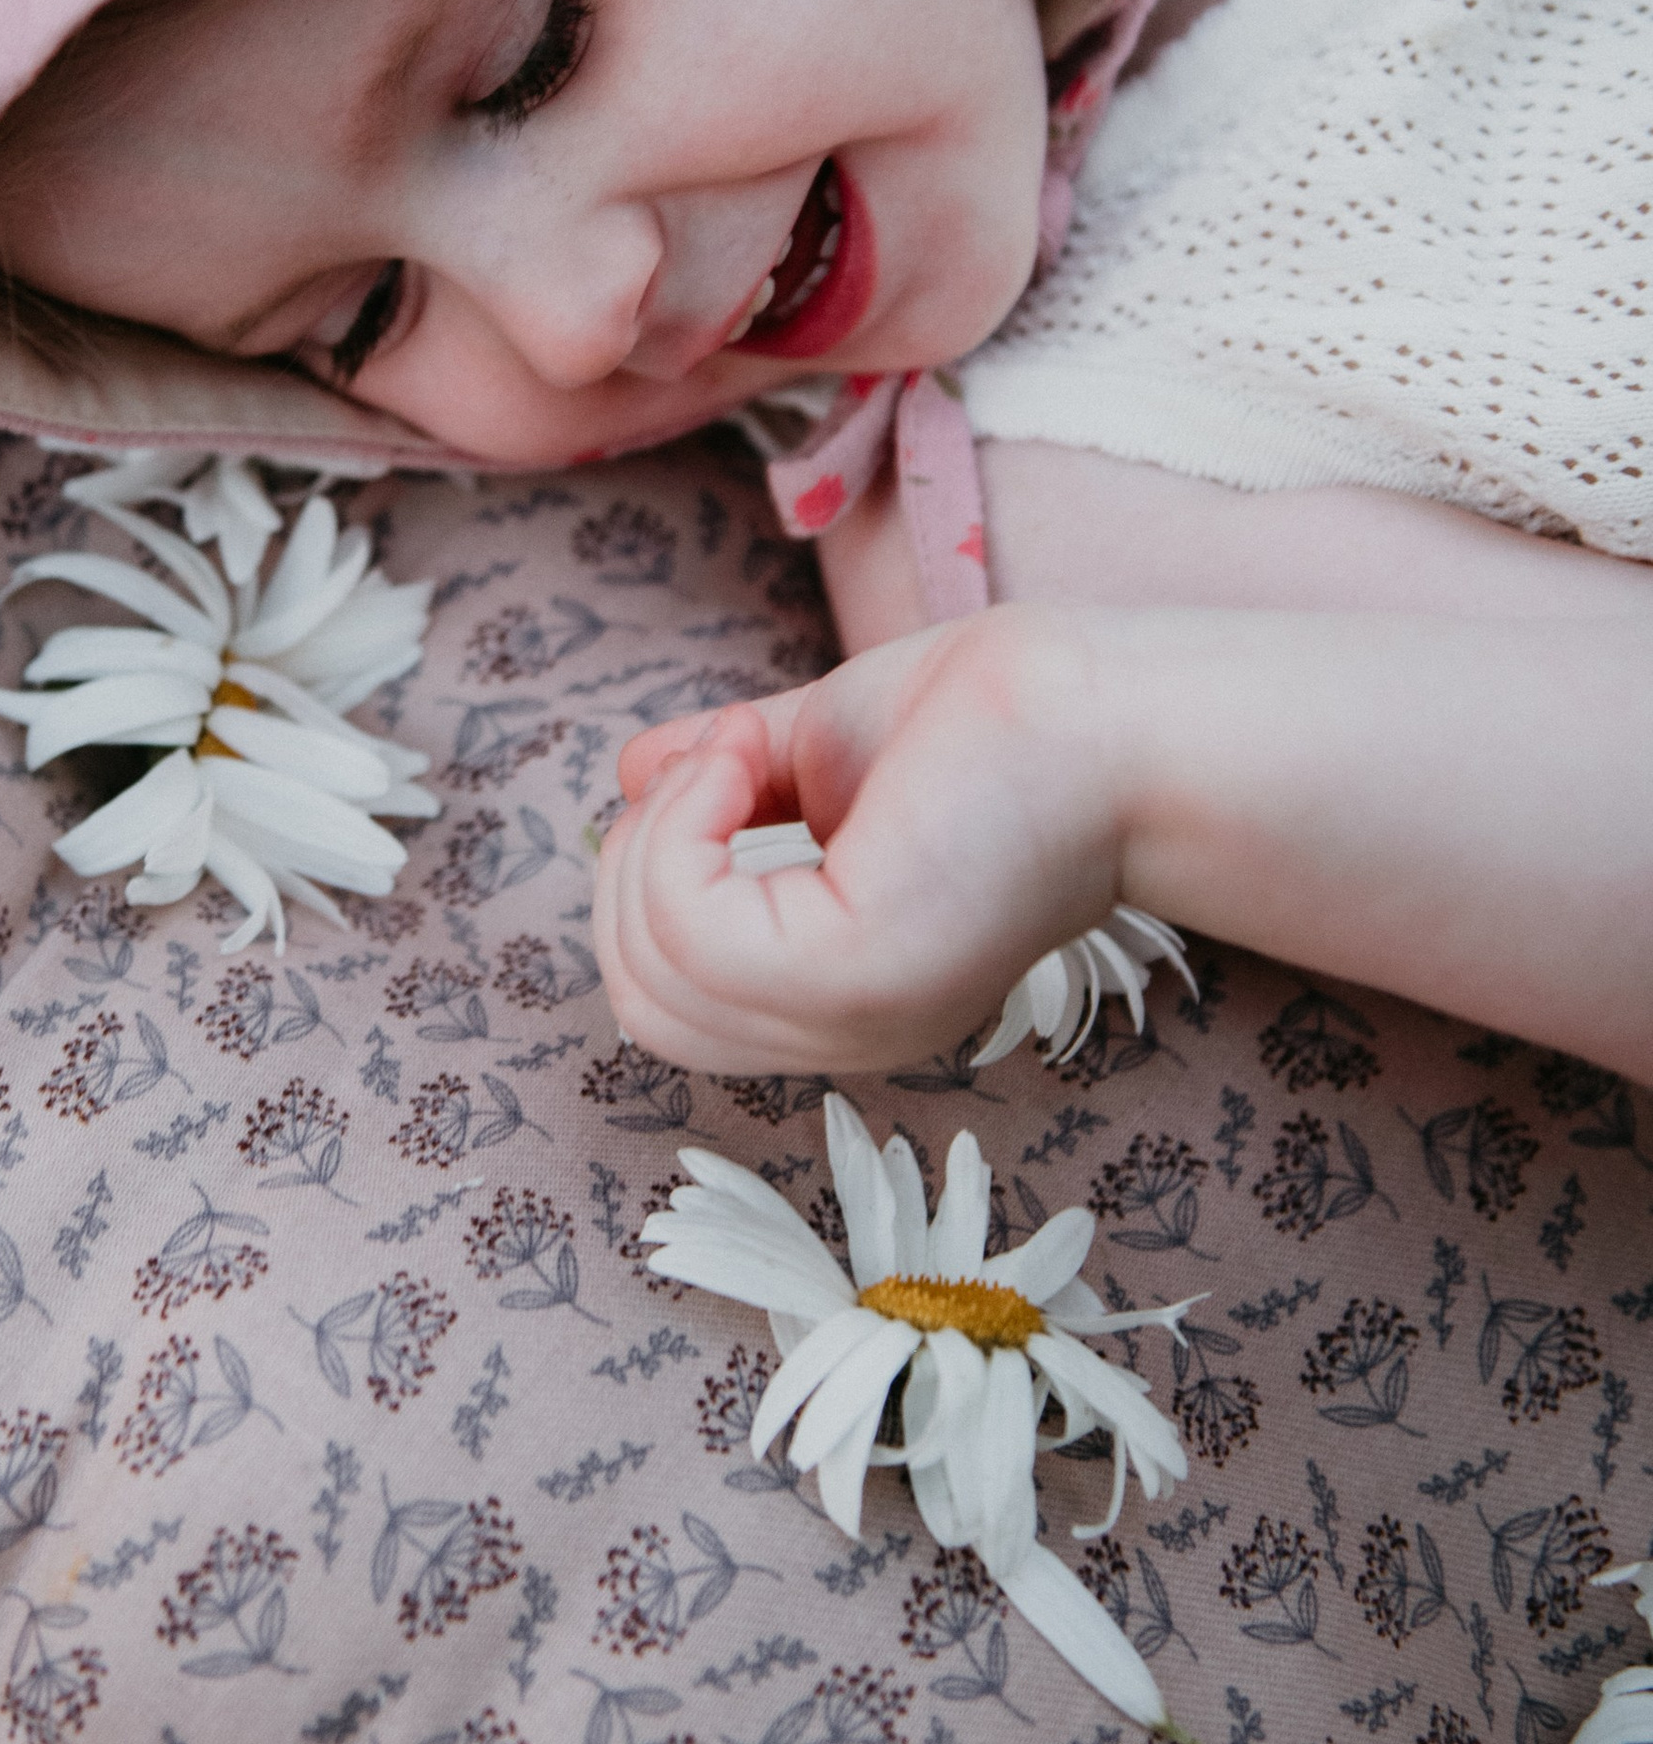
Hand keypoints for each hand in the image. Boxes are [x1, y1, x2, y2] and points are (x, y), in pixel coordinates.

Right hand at [594, 611, 1126, 1077]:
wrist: (1115, 710)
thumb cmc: (996, 719)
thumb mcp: (820, 750)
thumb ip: (729, 779)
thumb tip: (627, 772)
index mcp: (842, 1001)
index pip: (669, 1004)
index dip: (648, 884)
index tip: (709, 770)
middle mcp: (848, 1034)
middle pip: (643, 1006)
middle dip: (631, 871)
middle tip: (708, 763)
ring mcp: (854, 1016)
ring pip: (650, 979)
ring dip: (654, 840)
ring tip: (731, 753)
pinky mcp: (860, 971)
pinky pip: (691, 932)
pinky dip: (680, 831)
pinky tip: (739, 760)